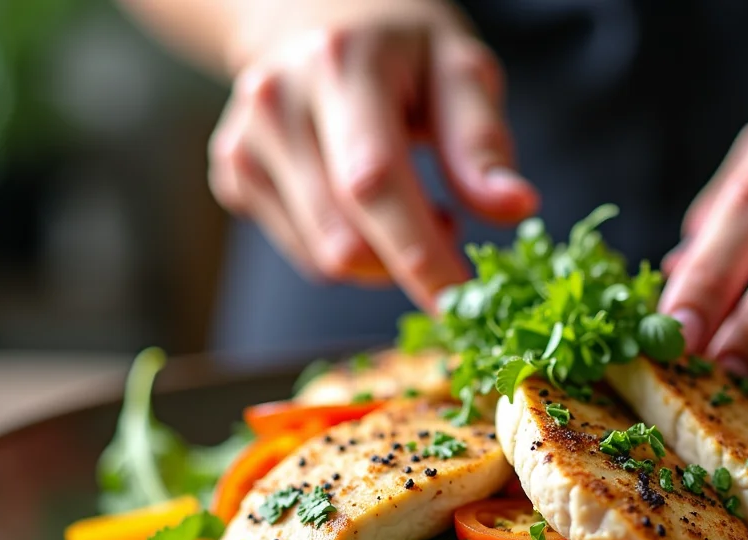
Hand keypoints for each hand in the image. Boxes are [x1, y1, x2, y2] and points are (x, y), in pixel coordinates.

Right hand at [207, 1, 537, 308]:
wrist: (316, 16)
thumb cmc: (402, 49)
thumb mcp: (459, 69)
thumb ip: (481, 141)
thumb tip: (514, 207)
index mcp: (341, 66)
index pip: (375, 184)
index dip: (420, 256)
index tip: (463, 302)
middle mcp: (278, 103)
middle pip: (343, 238)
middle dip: (409, 261)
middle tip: (448, 224)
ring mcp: (245, 142)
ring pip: (324, 258)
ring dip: (382, 257)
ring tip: (409, 201)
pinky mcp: (234, 173)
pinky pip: (305, 253)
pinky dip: (350, 248)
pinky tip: (364, 202)